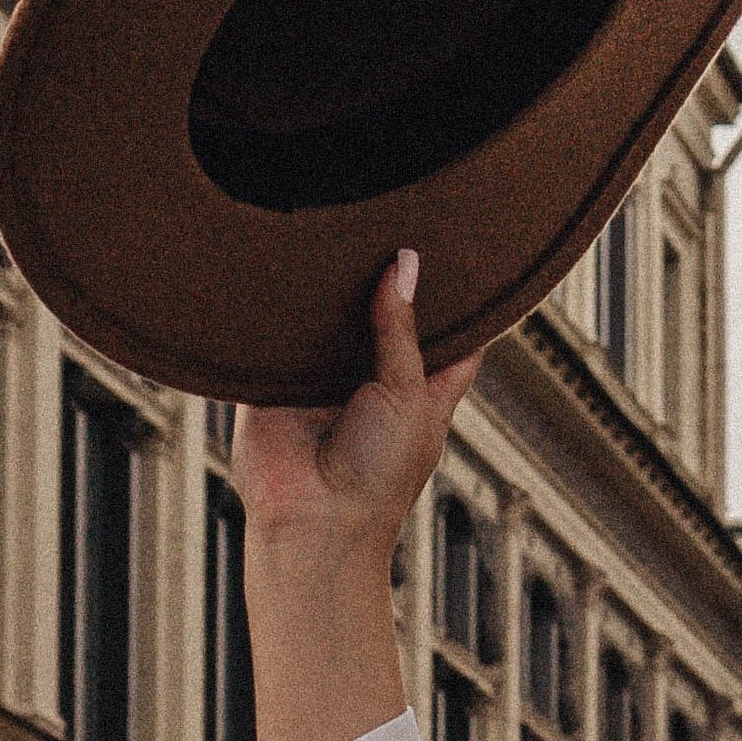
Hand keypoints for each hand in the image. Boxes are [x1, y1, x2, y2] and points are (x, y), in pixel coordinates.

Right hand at [234, 251, 479, 571]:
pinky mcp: (275, 382)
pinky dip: (279, 307)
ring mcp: (323, 380)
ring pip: (330, 319)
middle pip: (386, 317)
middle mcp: (374, 382)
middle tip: (387, 217)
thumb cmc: (377, 477)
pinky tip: (283, 259)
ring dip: (329, 285)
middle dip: (386, 278)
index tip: (466, 252)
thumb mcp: (408, 396)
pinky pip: (276, 335)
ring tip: (334, 222)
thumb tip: (404, 262)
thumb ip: (402, 330)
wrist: (310, 523)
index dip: (461, 299)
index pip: (453, 338)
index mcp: (423, 391)